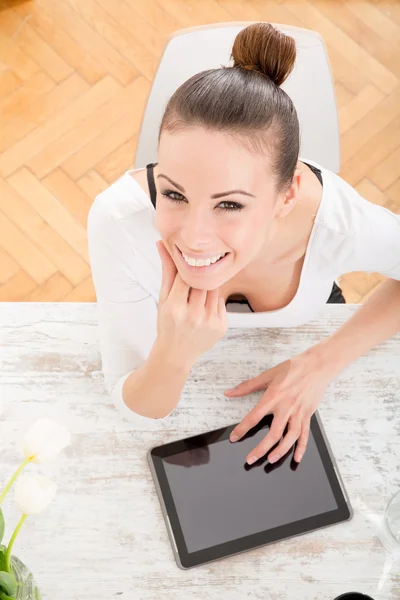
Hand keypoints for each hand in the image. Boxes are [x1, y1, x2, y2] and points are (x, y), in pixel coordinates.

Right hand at [156, 241, 227, 363]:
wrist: (176, 354)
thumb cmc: (167, 324)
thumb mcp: (163, 298)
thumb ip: (167, 270)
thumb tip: (163, 243)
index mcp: (175, 307)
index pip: (186, 275)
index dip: (187, 269)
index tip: (186, 265)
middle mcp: (194, 315)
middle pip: (202, 282)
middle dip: (198, 278)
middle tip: (193, 281)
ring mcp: (210, 322)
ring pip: (214, 290)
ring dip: (207, 289)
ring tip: (196, 299)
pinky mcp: (222, 326)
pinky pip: (221, 302)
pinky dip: (214, 302)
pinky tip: (203, 310)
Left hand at [225, 349, 331, 463]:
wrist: (317, 366)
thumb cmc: (292, 369)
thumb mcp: (268, 375)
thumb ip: (247, 386)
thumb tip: (229, 393)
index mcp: (273, 397)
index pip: (254, 417)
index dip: (242, 429)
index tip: (234, 438)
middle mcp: (286, 407)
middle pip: (273, 433)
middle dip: (261, 449)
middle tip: (250, 459)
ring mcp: (298, 413)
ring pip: (290, 437)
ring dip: (281, 451)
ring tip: (271, 460)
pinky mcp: (308, 415)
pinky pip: (305, 434)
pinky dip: (301, 447)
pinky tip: (296, 458)